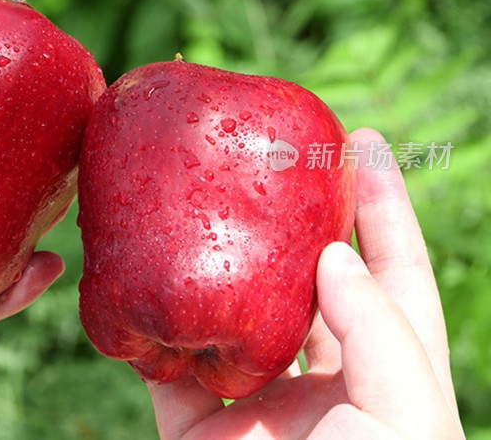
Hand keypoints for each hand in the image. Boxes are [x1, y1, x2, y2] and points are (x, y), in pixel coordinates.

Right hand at [147, 128, 464, 438]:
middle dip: (301, 217)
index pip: (394, 276)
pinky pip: (165, 367)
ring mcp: (257, 406)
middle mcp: (323, 386)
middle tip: (283, 153)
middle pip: (311, 282)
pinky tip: (146, 272)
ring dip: (220, 262)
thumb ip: (379, 331)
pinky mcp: (194, 428)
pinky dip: (151, 326)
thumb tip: (330, 256)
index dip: (384, 208)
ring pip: (234, 314)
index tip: (365, 143)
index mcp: (387, 382)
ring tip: (209, 195)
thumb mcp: (407, 416)